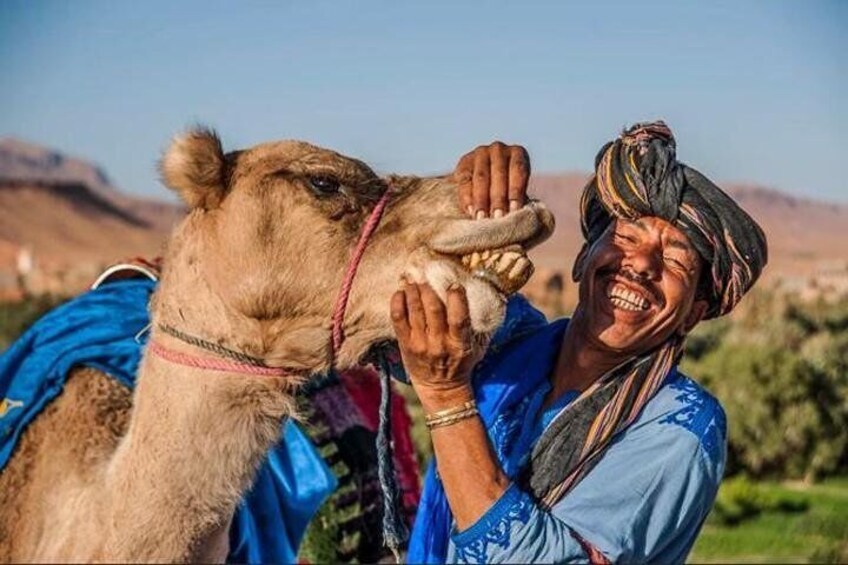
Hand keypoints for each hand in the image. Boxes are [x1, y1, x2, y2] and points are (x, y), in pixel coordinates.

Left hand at [390, 281, 484, 408]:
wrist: (441, 389)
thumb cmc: (462, 364)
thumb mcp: (479, 347)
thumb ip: (482, 324)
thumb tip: (490, 295)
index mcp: (460, 344)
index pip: (459, 318)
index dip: (456, 297)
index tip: (454, 283)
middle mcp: (439, 343)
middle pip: (433, 309)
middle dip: (430, 288)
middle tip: (428, 274)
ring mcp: (420, 344)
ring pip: (415, 311)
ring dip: (414, 290)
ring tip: (414, 278)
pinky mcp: (405, 345)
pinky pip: (398, 319)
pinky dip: (398, 302)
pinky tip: (401, 291)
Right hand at [454, 141, 530, 218]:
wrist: (486, 178)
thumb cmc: (508, 188)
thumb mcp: (516, 189)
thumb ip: (517, 199)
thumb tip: (520, 216)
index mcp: (518, 153)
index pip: (518, 170)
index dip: (516, 190)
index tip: (514, 209)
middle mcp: (498, 149)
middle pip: (499, 173)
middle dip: (498, 198)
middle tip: (497, 217)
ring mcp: (480, 153)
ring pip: (481, 177)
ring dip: (481, 199)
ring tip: (482, 218)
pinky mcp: (464, 162)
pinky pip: (465, 180)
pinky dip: (467, 197)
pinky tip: (470, 211)